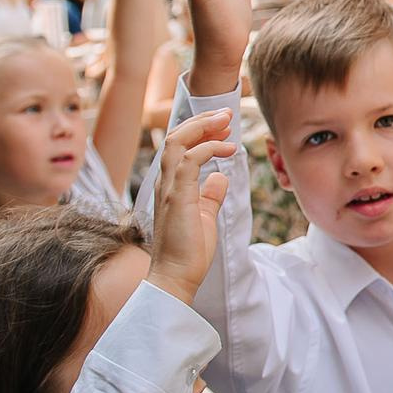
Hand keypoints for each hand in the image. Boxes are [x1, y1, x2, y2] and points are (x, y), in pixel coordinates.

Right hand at [148, 108, 235, 304]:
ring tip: (228, 125)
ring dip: (204, 128)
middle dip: (202, 121)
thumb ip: (210, 195)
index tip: (223, 126)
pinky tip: (227, 149)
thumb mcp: (204, 217)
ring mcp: (168, 190)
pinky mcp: (177, 198)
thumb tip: (220, 177)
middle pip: (176, 137)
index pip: (179, 146)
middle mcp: (165, 183)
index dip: (200, 130)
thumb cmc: (188, 252)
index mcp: (170, 186)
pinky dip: (208, 149)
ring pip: (177, 142)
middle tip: (227, 114)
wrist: (175, 278)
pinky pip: (188, 161)